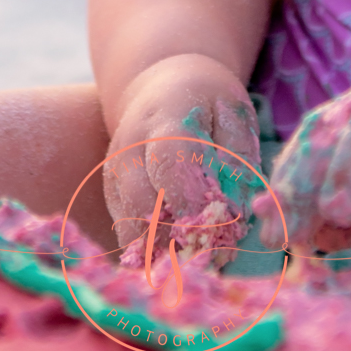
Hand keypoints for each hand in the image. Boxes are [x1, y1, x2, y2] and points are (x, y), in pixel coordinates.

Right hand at [103, 54, 261, 269]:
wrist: (161, 84)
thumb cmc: (207, 100)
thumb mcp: (234, 111)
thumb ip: (238, 155)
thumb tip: (238, 205)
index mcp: (166, 118)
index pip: (170, 163)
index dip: (192, 199)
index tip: (218, 225)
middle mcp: (130, 147)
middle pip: (144, 202)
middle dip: (177, 236)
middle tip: (210, 259)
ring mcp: (115, 172)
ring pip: (130, 224)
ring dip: (163, 251)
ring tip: (196, 265)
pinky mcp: (112, 192)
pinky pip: (125, 231)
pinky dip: (151, 250)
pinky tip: (178, 259)